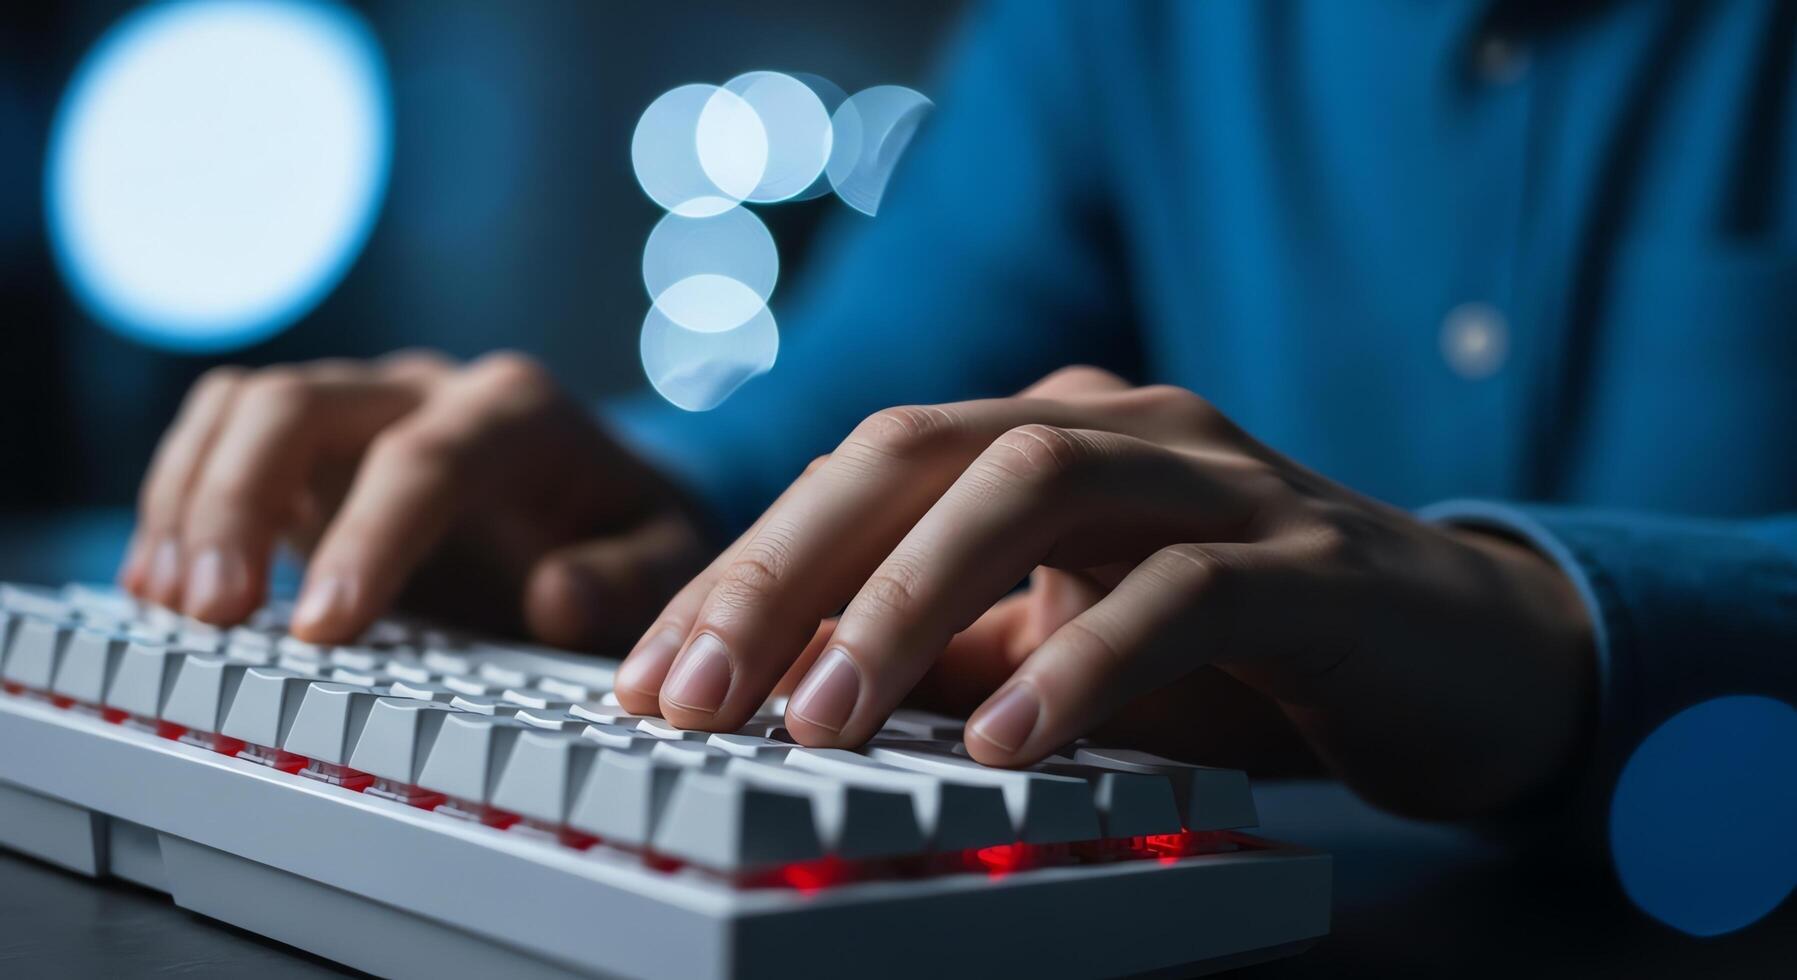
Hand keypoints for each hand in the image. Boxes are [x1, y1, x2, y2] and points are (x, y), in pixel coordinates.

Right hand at [118, 351, 707, 648]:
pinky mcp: (314, 446)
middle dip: (243, 500)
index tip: (327, 629)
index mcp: (521, 412)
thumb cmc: (633, 533)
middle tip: (216, 613)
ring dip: (193, 499)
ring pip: (248, 408)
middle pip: (306, 403)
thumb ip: (629, 580)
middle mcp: (430, 391)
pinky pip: (223, 437)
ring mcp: (363, 408)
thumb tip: (555, 596)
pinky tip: (165, 585)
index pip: (430, 457)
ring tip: (173, 607)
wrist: (610, 499)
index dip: (370, 537)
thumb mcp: (669, 559)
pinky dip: (181, 500)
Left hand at [613, 367, 1594, 818]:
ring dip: (907, 602)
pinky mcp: (1306, 560)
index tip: (650, 674)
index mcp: (1043, 434)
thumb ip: (953, 651)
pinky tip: (1006, 739)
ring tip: (822, 721)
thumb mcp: (1064, 646)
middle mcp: (1119, 426)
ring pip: (1033, 491)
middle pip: (919, 453)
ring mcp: (1217, 478)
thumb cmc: (1242, 652)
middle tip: (693, 693)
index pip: (861, 474)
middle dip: (790, 572)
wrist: (1467, 654)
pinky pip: (1178, 591)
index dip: (747, 568)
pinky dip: (1081, 660)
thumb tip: (792, 696)